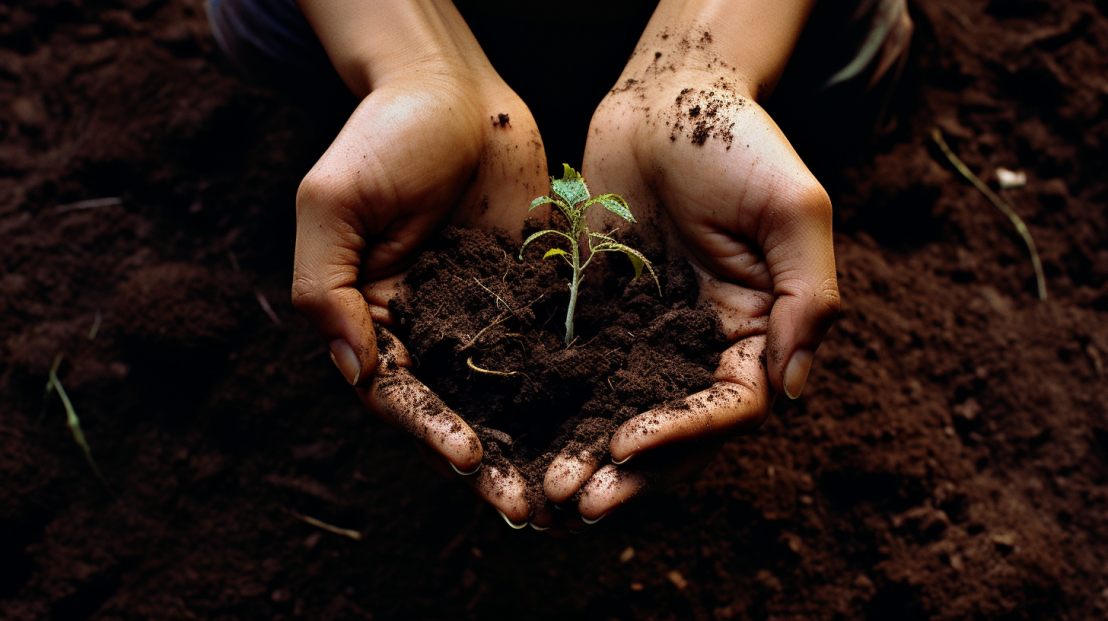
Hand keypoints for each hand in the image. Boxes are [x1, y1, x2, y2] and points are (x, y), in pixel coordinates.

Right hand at [290, 6, 546, 523]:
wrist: (454, 87)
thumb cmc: (382, 136)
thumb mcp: (334, 204)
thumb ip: (327, 289)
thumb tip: (351, 371)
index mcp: (372, 318)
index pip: (397, 392)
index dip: (428, 430)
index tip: (467, 456)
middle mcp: (427, 328)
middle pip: (454, 411)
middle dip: (487, 462)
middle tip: (527, 507)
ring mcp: (480, 317)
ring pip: (506, 397)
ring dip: (532, 445)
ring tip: (568, 488)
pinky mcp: (527, 298)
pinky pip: (547, 354)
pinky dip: (568, 395)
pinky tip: (600, 426)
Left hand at [541, 34, 838, 523]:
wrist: (665, 95)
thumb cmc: (739, 143)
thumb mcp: (794, 211)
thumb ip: (808, 299)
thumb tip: (794, 391)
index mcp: (759, 328)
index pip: (730, 406)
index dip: (686, 435)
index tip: (632, 445)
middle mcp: (704, 343)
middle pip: (674, 428)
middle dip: (632, 470)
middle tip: (583, 503)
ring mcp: (650, 334)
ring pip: (623, 412)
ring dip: (592, 454)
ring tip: (551, 492)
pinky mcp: (602, 316)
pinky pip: (580, 371)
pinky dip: (559, 409)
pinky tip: (525, 437)